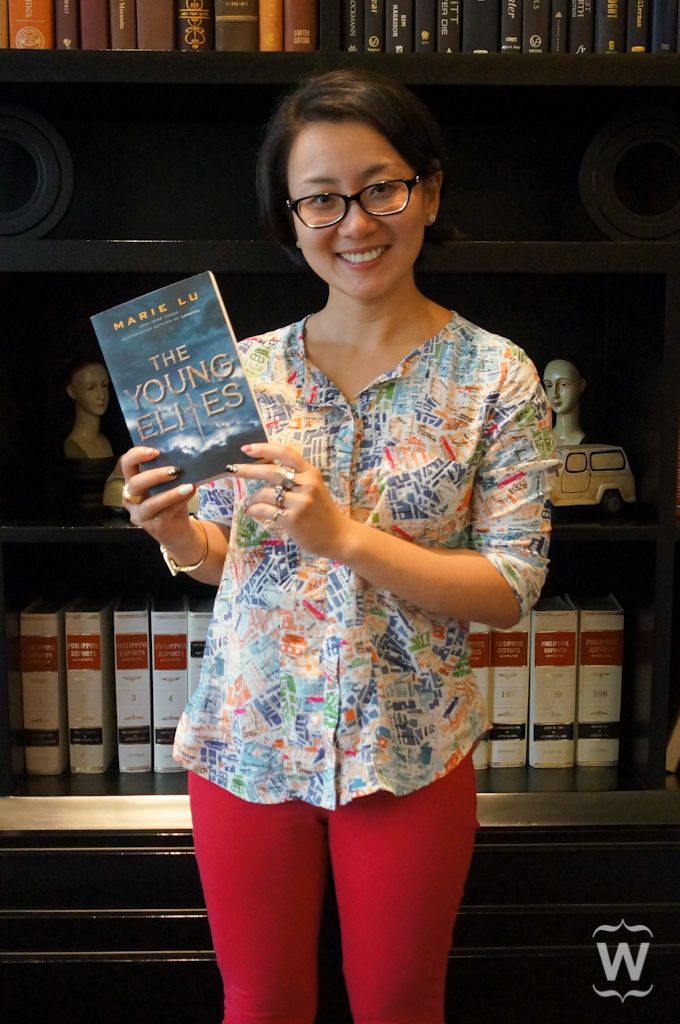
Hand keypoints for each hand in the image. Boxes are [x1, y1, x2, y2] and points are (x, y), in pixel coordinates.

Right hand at [119, 446, 195, 547]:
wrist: (179, 531)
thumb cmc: (172, 503)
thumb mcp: (169, 485)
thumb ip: (169, 472)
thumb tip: (185, 455)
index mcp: (132, 483)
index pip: (126, 464)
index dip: (136, 455)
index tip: (156, 451)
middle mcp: (131, 499)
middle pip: (135, 484)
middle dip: (155, 475)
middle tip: (175, 470)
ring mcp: (140, 515)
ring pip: (150, 503)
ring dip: (170, 493)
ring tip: (188, 485)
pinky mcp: (153, 527)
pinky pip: (165, 512)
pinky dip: (179, 501)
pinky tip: (190, 492)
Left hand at [232, 442, 350, 558]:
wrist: (339, 536)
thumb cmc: (323, 512)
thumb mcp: (314, 488)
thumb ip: (295, 477)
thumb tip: (264, 468)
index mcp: (311, 473)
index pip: (285, 453)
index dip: (263, 448)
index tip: (245, 449)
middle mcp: (306, 484)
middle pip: (270, 471)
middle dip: (247, 470)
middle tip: (231, 470)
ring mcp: (300, 502)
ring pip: (265, 493)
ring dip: (253, 498)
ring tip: (251, 503)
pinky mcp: (292, 519)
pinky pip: (264, 510)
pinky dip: (254, 510)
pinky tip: (251, 512)